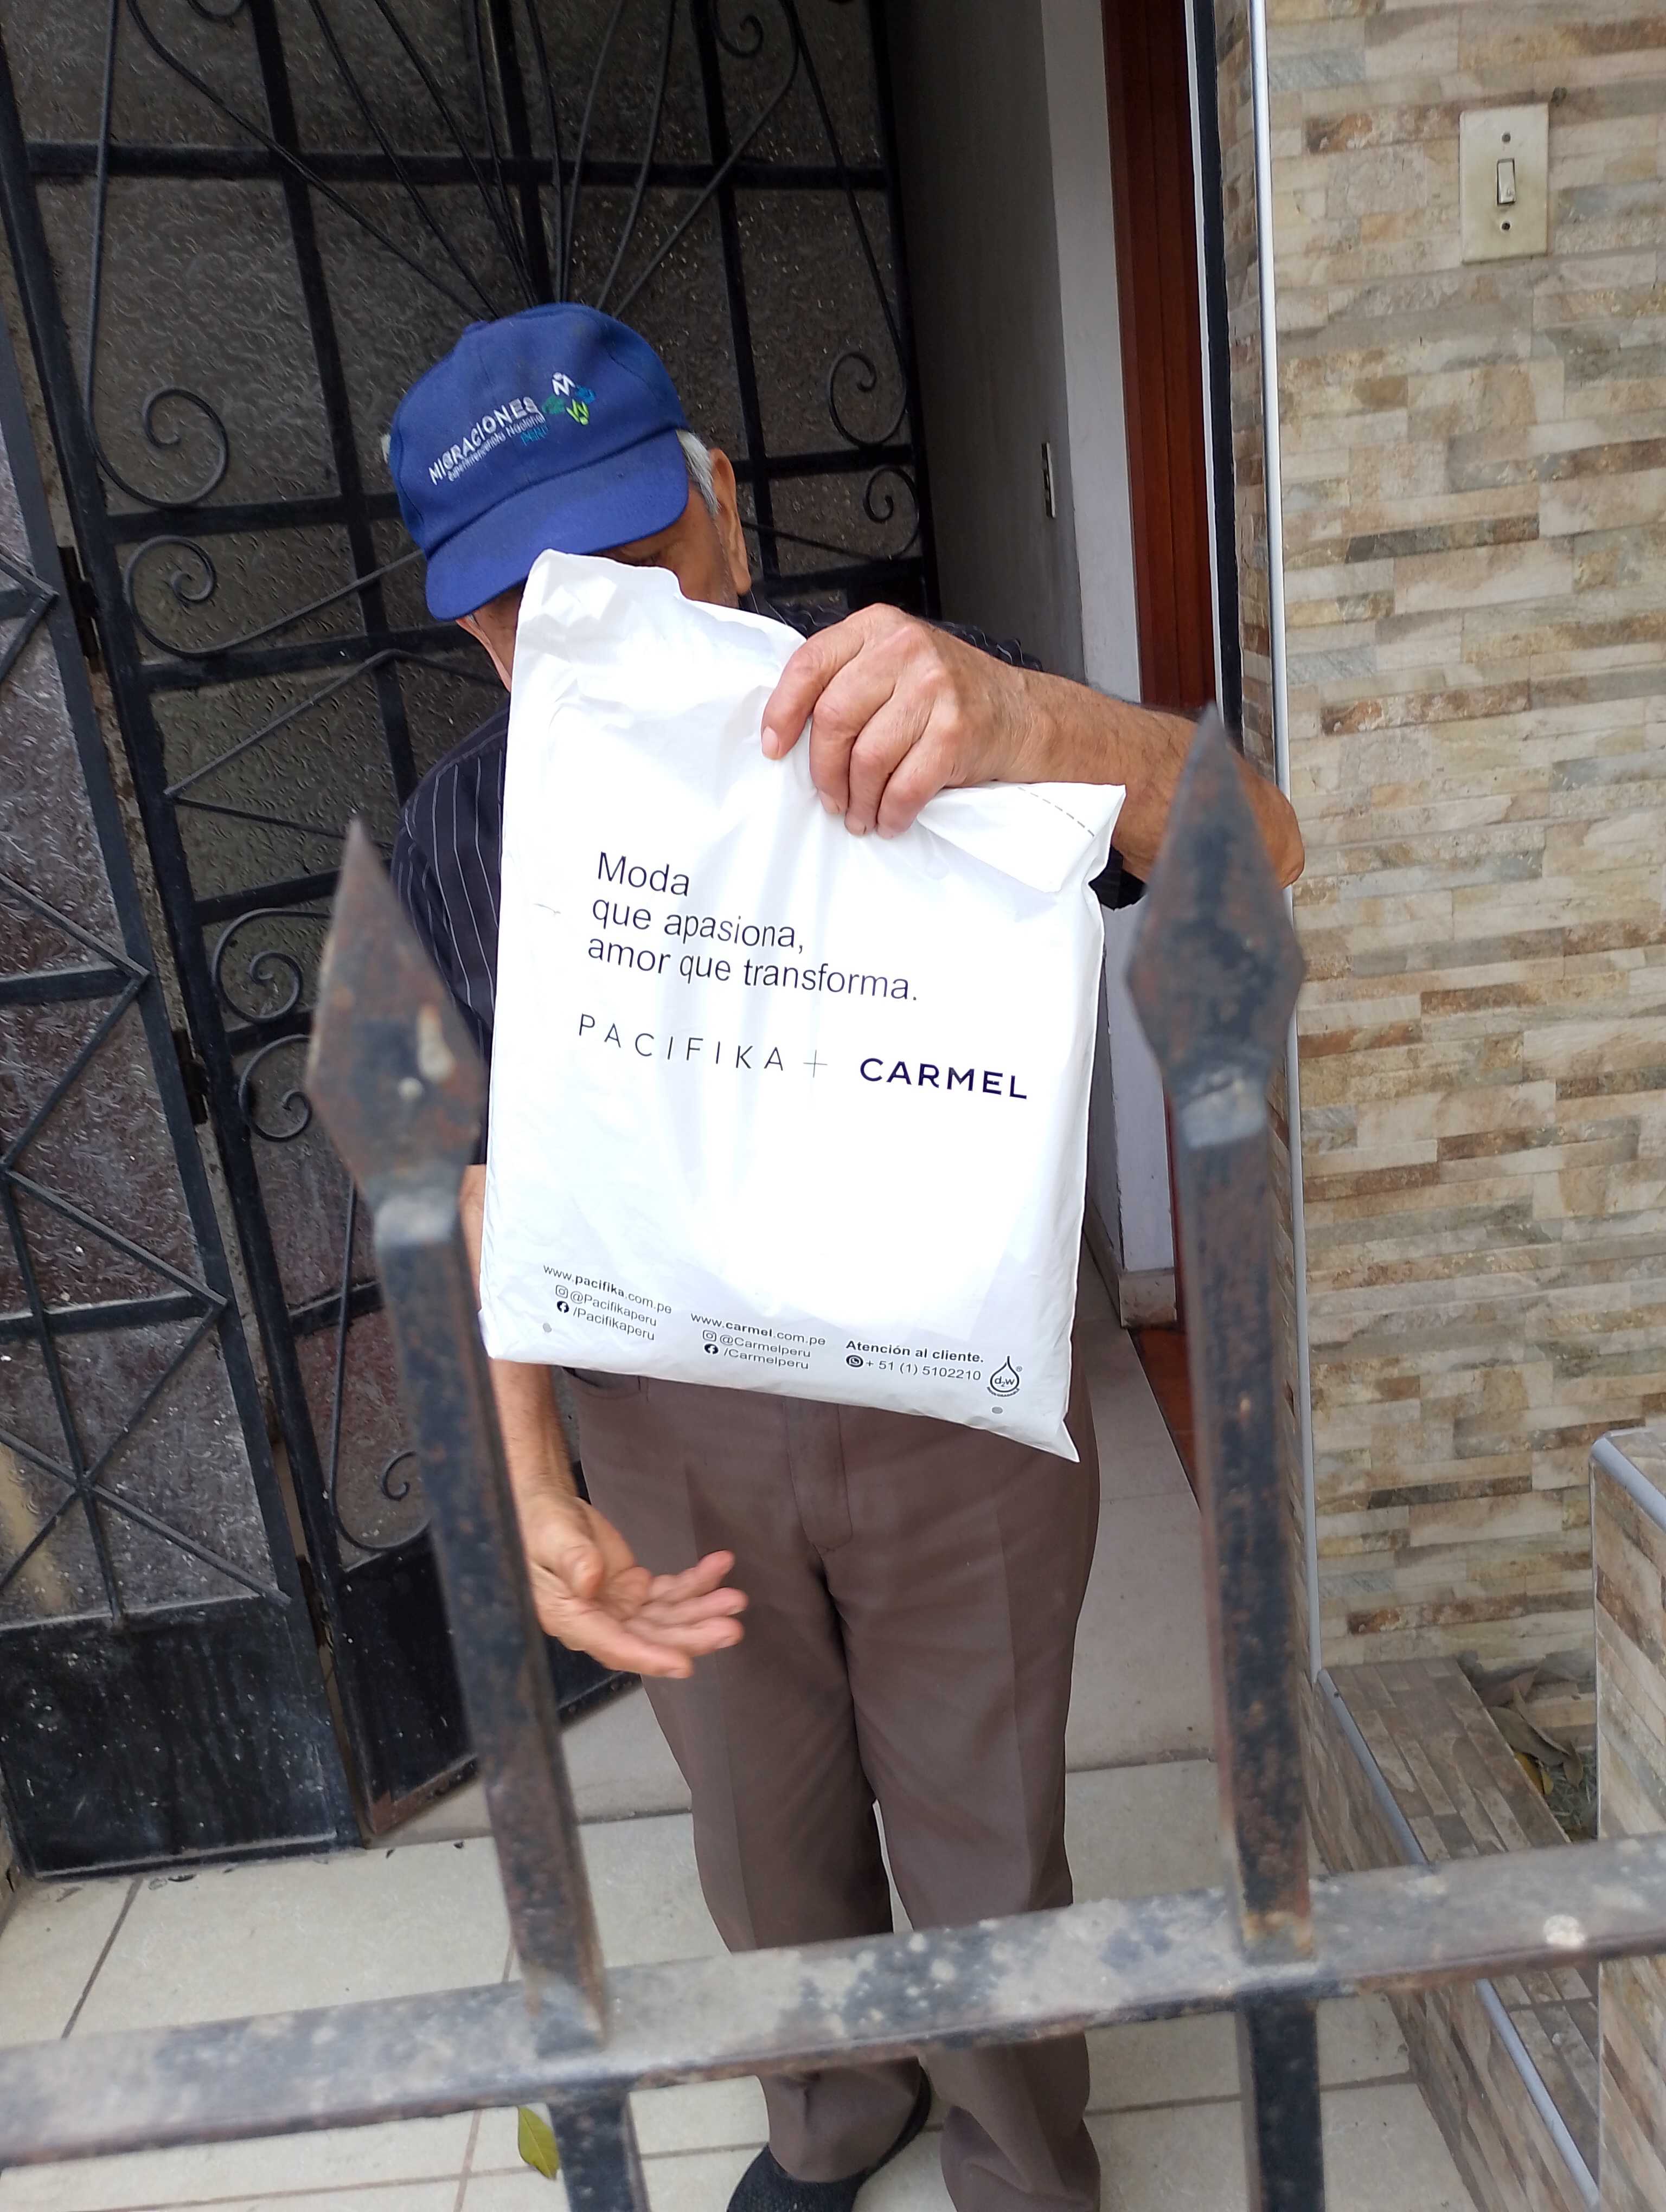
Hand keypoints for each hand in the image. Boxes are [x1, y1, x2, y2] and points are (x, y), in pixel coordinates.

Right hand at [520, 1488, 745, 1679]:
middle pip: (651, 1638)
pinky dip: (697, 1583)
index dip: (649, 1657)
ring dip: (701, 1611)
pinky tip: (719, 1566)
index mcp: (572, 1618)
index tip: (684, 1665)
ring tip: (735, 1600)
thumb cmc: (539, 1525)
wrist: (546, 1511)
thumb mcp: (550, 1537)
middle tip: (730, 1629)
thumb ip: (570, 1558)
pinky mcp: (635, 1590)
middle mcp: (600, 1621)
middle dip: (691, 1636)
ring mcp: (621, 1608)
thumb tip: (591, 1581)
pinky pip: (671, 1592)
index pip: (614, 1645)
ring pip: (667, 1619)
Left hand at [760, 604, 1033, 838]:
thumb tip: (787, 727)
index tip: (774, 748)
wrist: (1022, 715)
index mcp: (877, 628)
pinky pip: (904, 786)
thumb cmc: (948, 696)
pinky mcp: (955, 731)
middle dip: (824, 771)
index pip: (810, 665)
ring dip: (858, 800)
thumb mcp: (895, 664)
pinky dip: (891, 813)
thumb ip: (848, 677)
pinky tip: (890, 819)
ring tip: (860, 815)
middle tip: (829, 798)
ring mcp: (934, 688)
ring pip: (867, 758)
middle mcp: (904, 649)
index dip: (783, 712)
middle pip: (834, 719)